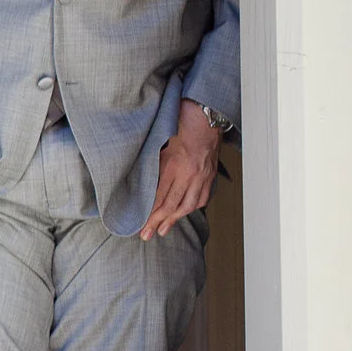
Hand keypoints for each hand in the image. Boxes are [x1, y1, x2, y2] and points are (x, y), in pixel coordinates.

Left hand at [141, 98, 221, 240]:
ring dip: (175, 219)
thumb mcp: (161, 143)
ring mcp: (203, 174)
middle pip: (173, 204)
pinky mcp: (211, 173)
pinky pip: (202, 196)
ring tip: (164, 230)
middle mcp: (191, 173)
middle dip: (159, 222)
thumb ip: (154, 165)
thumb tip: (144, 184)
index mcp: (175, 164)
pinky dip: (192, 207)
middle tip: (147, 235)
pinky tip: (184, 213)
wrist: (205, 115)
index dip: (150, 213)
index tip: (141, 224)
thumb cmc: (181, 123)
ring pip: (189, 204)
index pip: (160, 196)